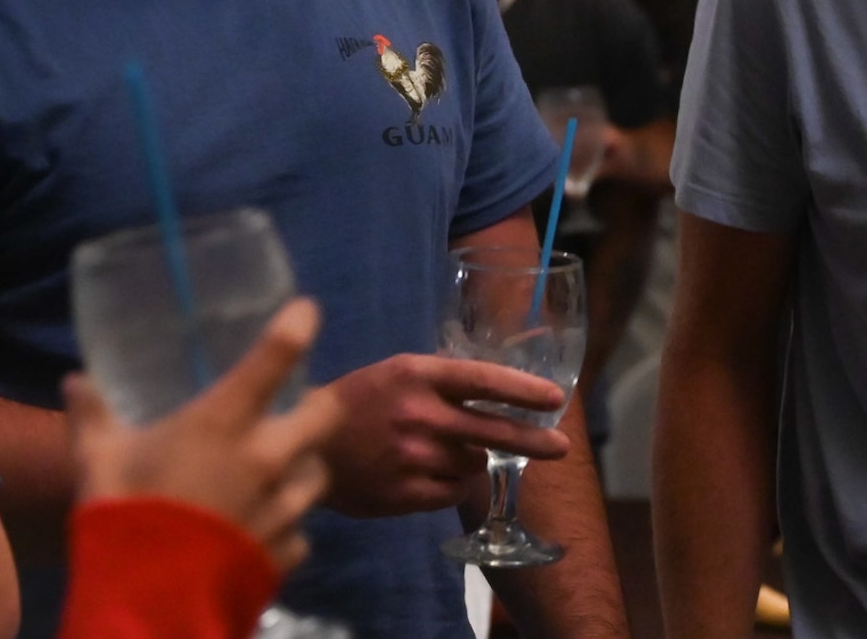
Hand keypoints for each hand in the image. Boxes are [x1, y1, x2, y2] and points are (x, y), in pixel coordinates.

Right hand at [63, 298, 340, 573]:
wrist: (146, 601)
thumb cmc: (123, 515)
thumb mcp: (98, 460)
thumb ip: (92, 417)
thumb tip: (76, 381)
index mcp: (225, 423)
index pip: (278, 356)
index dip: (299, 325)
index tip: (305, 312)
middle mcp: (267, 458)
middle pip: (326, 415)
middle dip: (320, 406)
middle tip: (301, 405)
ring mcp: (283, 508)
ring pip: (318, 474)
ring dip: (304, 468)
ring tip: (281, 471)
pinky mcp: (287, 552)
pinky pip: (301, 531)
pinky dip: (287, 525)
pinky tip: (263, 528)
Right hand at [319, 354, 569, 516]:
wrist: (304, 449)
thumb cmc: (357, 402)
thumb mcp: (398, 373)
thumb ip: (443, 381)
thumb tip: (501, 391)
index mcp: (417, 375)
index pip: (483, 380)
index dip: (523, 390)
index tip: (554, 399)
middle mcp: (419, 414)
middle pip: (492, 430)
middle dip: (534, 439)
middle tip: (562, 447)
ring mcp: (413, 457)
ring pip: (472, 463)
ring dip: (470, 459)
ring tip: (440, 451)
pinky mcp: (406, 494)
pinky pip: (452, 492)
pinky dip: (450, 484)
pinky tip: (427, 473)